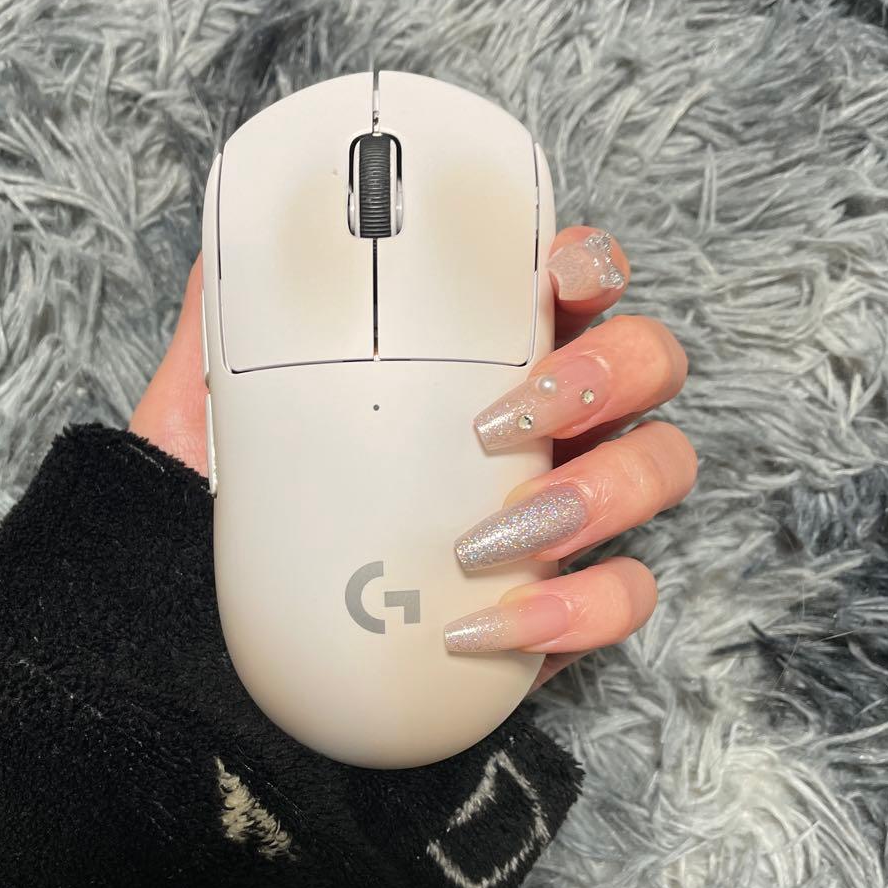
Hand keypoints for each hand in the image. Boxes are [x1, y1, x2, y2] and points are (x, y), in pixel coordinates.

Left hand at [130, 230, 695, 690]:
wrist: (242, 639)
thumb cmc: (259, 512)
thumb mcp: (228, 411)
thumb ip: (235, 326)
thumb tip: (230, 247)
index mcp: (489, 358)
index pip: (576, 282)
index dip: (591, 266)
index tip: (552, 280)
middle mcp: (548, 422)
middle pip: (647, 363)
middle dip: (609, 373)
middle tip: (509, 419)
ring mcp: (571, 510)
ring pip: (659, 469)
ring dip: (601, 492)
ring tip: (494, 536)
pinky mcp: (570, 600)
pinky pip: (625, 594)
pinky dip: (576, 607)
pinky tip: (488, 623)